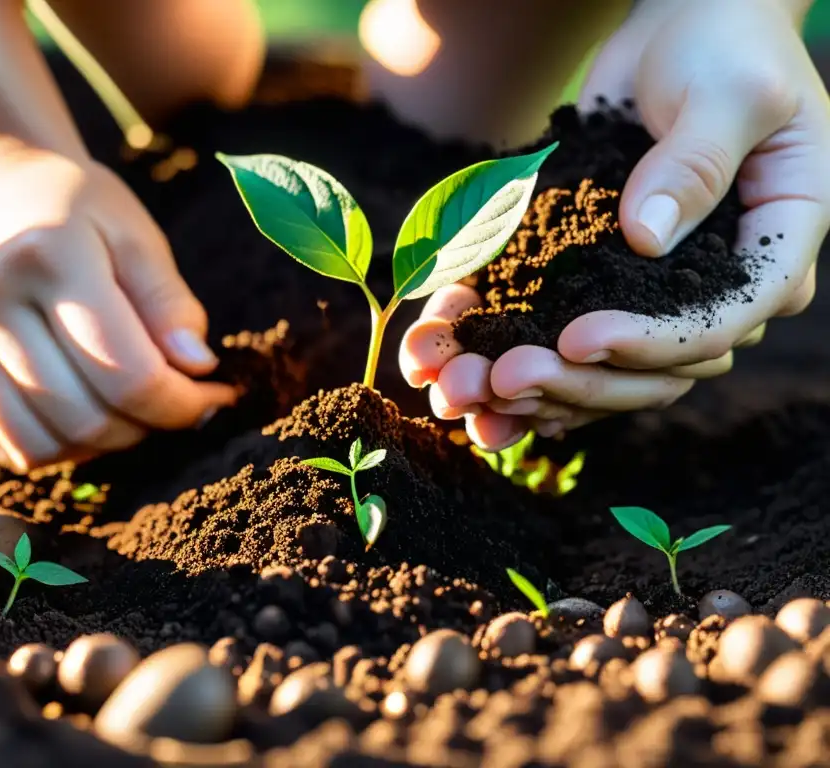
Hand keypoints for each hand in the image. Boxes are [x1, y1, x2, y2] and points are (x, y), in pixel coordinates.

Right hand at [0, 141, 235, 469]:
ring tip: (125, 407)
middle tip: (171, 400)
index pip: (127, 372)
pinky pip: (2, 446)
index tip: (215, 395)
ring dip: (100, 446)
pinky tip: (80, 410)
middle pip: (85, 419)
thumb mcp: (138, 236)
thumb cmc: (80, 210)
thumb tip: (197, 370)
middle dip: (147, 426)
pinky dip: (54, 447)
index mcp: (48, 257)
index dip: (183, 404)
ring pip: (39, 447)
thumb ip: (170, 304)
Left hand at [400, 0, 829, 450]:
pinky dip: (510, 353)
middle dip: (574, 384)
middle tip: (502, 378)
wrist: (680, 33)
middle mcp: (716, 288)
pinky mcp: (604, 283)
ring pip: (602, 371)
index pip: (718, 324)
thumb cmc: (723, 50)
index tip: (578, 339)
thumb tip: (647, 237)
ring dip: (530, 388)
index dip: (650, 344)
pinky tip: (460, 369)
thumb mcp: (728, 94)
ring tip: (461, 390)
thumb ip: (696, 164)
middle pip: (654, 371)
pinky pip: (562, 337)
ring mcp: (657, 293)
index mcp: (771, 250)